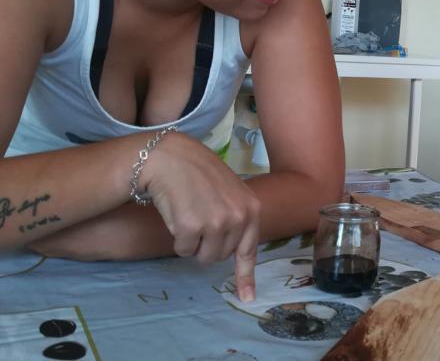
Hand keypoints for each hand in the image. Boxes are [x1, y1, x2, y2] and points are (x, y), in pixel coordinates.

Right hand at [139, 131, 260, 301]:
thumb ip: (238, 218)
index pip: (249, 250)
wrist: (171, 157)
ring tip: (189, 214)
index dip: (246, 276)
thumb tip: (236, 250)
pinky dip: (177, 239)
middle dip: (207, 244)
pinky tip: (177, 215)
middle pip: (220, 256)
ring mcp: (216, 222)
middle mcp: (238, 217)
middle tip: (198, 217)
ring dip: (192, 243)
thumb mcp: (230, 192)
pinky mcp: (192, 226)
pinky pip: (183, 250)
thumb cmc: (198, 174)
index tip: (247, 298)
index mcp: (252, 209)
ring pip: (202, 256)